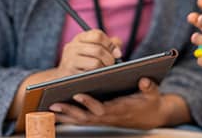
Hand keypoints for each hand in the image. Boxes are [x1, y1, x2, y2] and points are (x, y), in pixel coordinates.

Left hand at [49, 79, 188, 128]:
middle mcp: (109, 116)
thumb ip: (149, 87)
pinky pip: (81, 119)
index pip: (102, 108)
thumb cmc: (150, 103)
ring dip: (65, 114)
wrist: (151, 117)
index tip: (78, 94)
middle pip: (86, 117)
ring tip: (48, 107)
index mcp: (120, 109)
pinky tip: (56, 111)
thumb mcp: (153, 94)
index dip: (89, 103)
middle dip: (70, 110)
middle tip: (54, 103)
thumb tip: (144, 80)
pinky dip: (68, 116)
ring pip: (81, 119)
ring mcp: (103, 119)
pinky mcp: (99, 118)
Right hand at [57, 29, 121, 76]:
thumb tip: (118, 51)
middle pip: (98, 50)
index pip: (97, 35)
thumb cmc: (83, 61)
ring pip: (95, 63)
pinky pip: (90, 74)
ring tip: (105, 70)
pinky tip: (98, 76)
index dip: (110, 44)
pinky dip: (97, 75)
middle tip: (112, 64)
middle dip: (109, 59)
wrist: (63, 77)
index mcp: (80, 38)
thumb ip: (109, 45)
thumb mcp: (93, 48)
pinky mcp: (70, 73)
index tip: (117, 53)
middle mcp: (73, 46)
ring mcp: (70, 60)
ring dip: (104, 68)